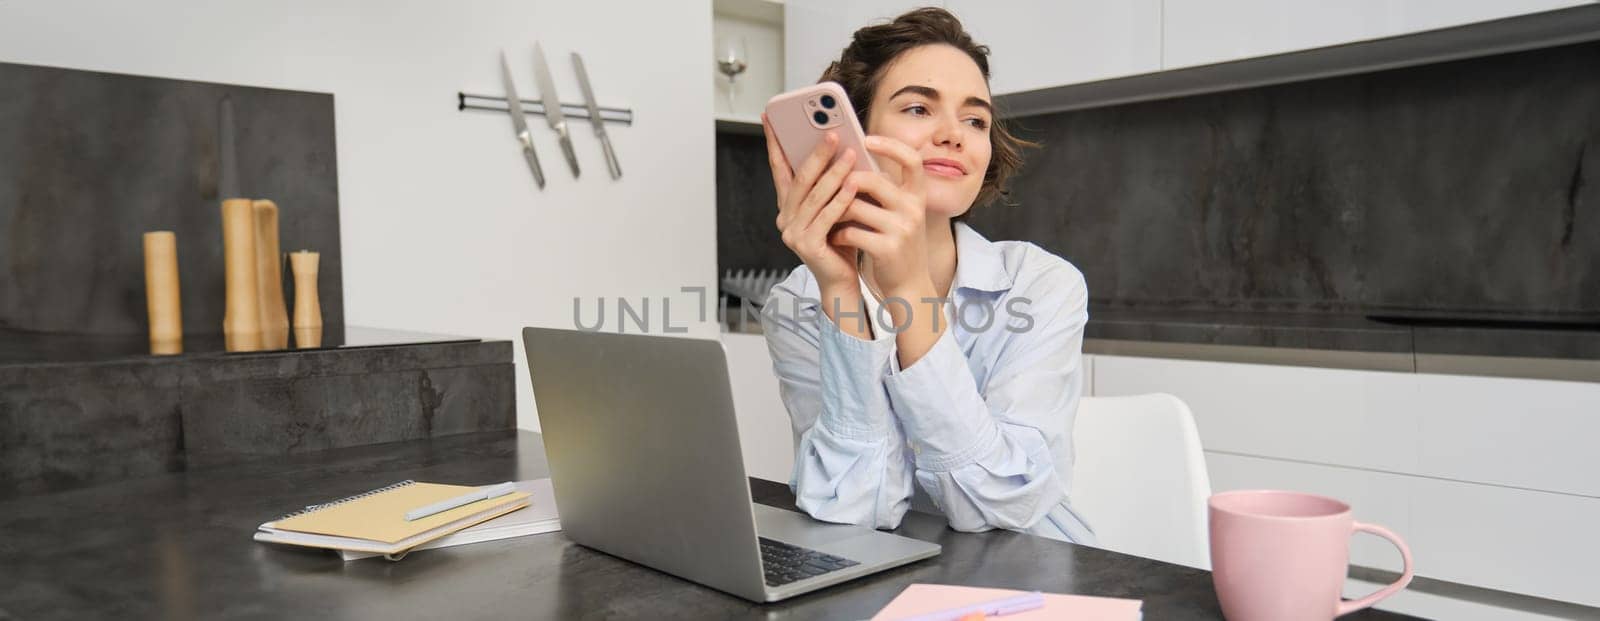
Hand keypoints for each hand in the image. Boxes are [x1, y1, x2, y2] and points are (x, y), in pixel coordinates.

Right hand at [763, 114, 859, 291]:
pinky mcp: (806, 246)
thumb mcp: (835, 205)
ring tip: (850, 153)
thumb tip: (842, 144)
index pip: (780, 168)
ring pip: (814, 195)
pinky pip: (826, 216)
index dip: (774, 143)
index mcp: (788, 206)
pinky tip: (855, 184)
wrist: (842, 280)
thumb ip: (831, 182)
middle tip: (832, 132)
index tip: (772, 118)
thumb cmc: (841, 240)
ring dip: (833, 172)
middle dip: (816, 153)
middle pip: (800, 178)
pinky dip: (841, 199)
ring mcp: (792, 233)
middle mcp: (785, 218)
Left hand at [831, 136, 931, 297]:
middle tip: (830, 185)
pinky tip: (835, 237)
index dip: (891, 146)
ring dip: (836, 210)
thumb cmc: (895, 243)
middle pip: (873, 180)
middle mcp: (914, 209)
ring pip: (856, 206)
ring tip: (828, 215)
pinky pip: (852, 232)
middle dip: (845, 181)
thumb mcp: (897, 213)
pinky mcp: (888, 249)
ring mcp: (903, 229)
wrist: (908, 285)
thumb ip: (883, 190)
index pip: (912, 160)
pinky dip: (838, 234)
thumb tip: (851, 163)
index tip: (867, 139)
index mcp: (916, 195)